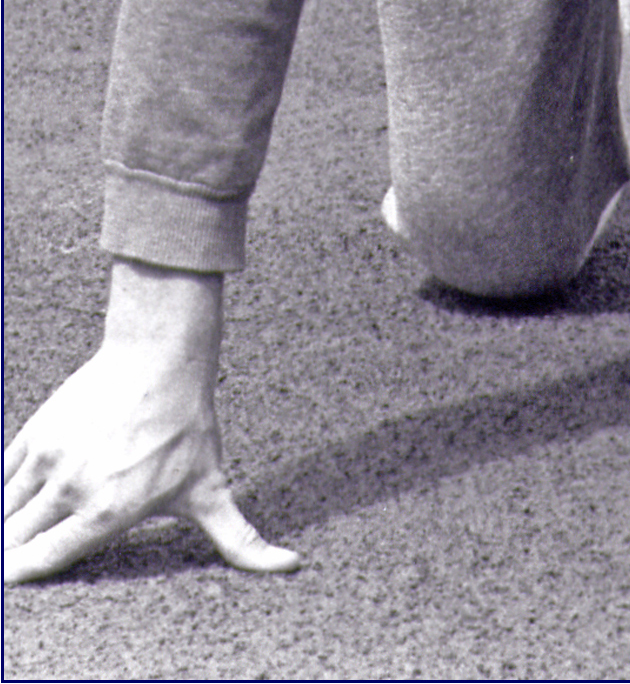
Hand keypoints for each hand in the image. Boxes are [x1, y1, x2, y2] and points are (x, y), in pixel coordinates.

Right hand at [4, 263, 299, 584]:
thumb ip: (241, 540)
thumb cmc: (187, 424)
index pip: (46, 561)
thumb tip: (293, 566)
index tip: (16, 582)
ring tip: (15, 534)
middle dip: (11, 558)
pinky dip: (4, 492)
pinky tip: (11, 502)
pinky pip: (4, 474)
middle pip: (16, 542)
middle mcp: (72, 487)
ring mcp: (50, 458)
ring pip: (5, 509)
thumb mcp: (212, 488)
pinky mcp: (37, 432)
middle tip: (15, 563)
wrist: (159, 355)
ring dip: (6, 525)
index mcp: (109, 511)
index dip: (22, 577)